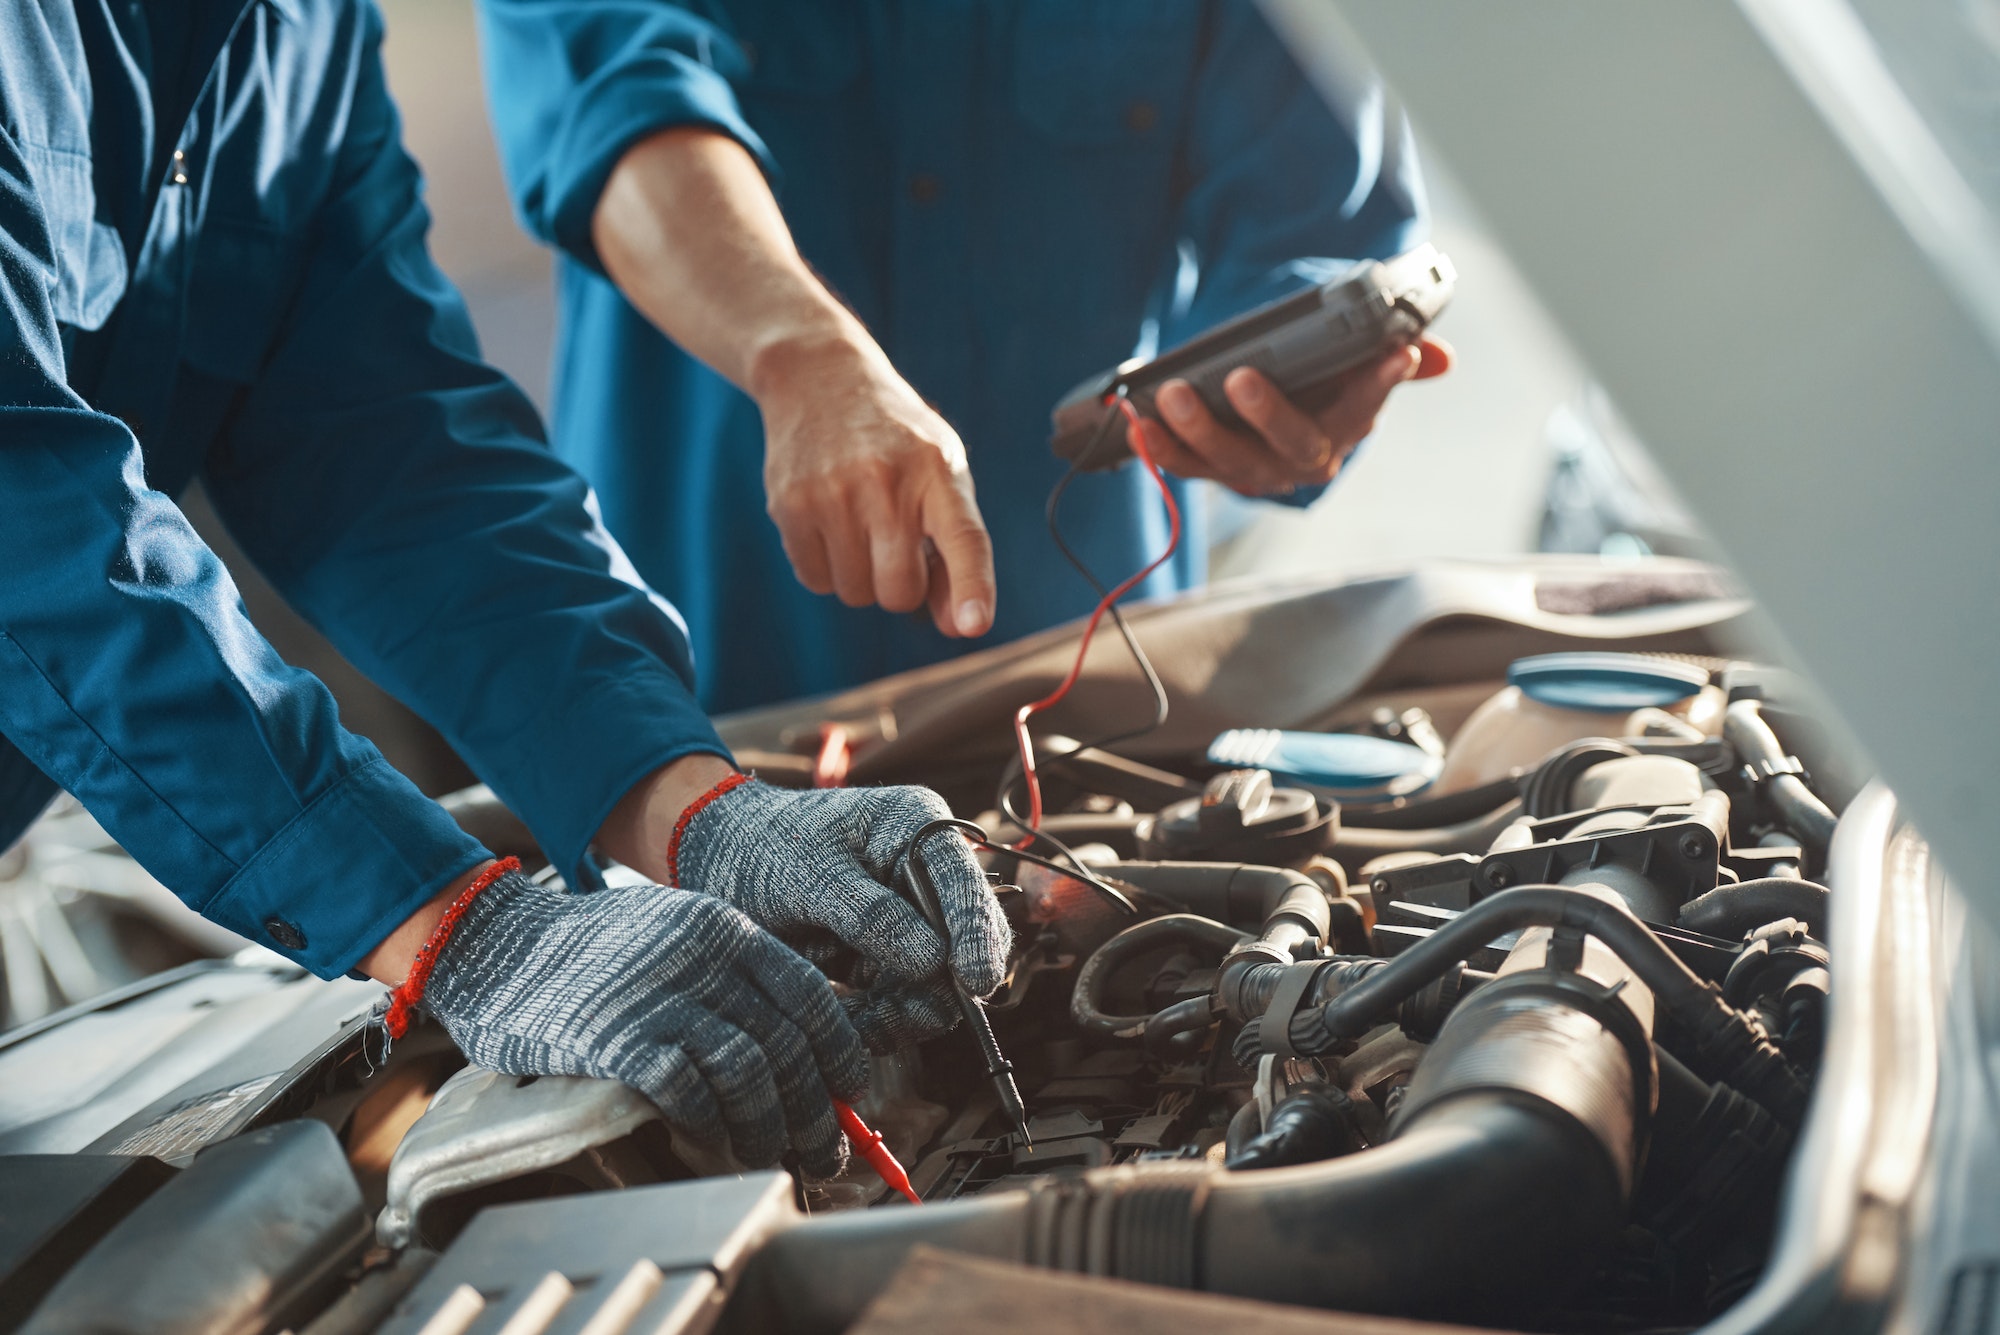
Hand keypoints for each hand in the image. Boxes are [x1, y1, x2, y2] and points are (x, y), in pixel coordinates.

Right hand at [417, 865, 867, 1176]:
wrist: (496, 945)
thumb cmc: (589, 952)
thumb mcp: (675, 934)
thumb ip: (730, 977)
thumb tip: (797, 1044)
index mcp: (725, 930)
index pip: (810, 996)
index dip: (840, 1053)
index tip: (850, 1093)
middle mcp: (703, 959)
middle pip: (788, 1045)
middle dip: (817, 1112)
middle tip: (826, 1152)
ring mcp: (659, 998)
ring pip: (750, 1073)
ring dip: (769, 1127)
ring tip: (769, 1155)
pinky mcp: (615, 1040)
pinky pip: (688, 1091)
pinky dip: (710, 1124)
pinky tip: (715, 1142)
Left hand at [663, 777, 1011, 1051]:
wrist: (717, 864)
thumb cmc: (760, 847)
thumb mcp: (809, 875)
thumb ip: (870, 915)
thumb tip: (934, 962)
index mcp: (919, 829)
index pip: (966, 885)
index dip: (978, 935)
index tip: (975, 983)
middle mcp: (924, 876)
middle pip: (964, 944)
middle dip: (936, 989)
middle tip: (892, 1017)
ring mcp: (909, 921)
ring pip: (936, 985)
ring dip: (902, 1014)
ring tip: (856, 1020)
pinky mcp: (888, 959)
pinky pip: (901, 1004)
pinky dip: (878, 1020)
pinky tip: (845, 1017)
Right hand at [752, 333, 995, 637]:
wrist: (819, 377)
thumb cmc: (895, 441)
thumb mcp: (940, 474)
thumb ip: (955, 548)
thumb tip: (960, 627)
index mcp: (938, 470)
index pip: (963, 538)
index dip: (970, 587)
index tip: (971, 626)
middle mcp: (886, 481)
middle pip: (899, 592)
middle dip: (902, 586)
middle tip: (895, 545)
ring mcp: (832, 494)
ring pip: (856, 593)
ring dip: (861, 575)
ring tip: (859, 522)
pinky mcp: (789, 505)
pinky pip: (815, 581)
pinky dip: (826, 568)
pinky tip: (829, 522)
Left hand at [1133, 337, 1452, 496]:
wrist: (1274, 420)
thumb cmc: (1318, 386)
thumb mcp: (1354, 369)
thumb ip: (1391, 361)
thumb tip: (1436, 358)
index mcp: (1345, 429)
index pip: (1366, 407)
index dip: (1378, 385)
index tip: (1391, 358)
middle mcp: (1302, 459)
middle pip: (1290, 446)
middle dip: (1266, 414)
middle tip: (1243, 379)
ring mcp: (1253, 468)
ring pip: (1228, 461)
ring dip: (1198, 431)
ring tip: (1173, 396)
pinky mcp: (1210, 469)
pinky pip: (1184, 466)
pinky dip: (1159, 449)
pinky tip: (1139, 426)